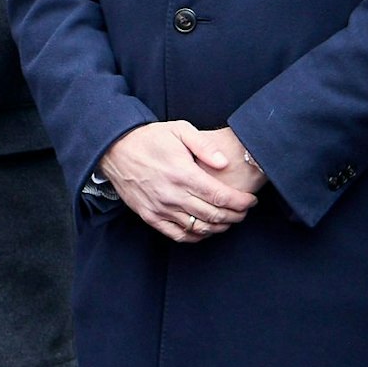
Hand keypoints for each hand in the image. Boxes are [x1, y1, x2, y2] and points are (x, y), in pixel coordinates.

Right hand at [99, 121, 258, 242]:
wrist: (116, 150)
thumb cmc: (150, 138)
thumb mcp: (179, 129)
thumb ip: (204, 145)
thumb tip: (224, 163)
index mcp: (183, 174)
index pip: (220, 196)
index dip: (240, 202)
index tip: (251, 201)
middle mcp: (173, 195)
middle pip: (213, 215)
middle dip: (235, 216)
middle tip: (244, 212)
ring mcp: (161, 209)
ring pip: (198, 228)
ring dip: (219, 227)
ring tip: (229, 219)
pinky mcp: (150, 217)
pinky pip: (178, 235)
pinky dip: (196, 237)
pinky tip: (206, 230)